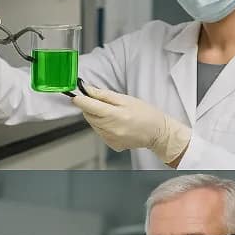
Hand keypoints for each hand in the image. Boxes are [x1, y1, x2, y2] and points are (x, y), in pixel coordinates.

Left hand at [72, 86, 191, 164]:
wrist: (158, 133)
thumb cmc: (145, 113)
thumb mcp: (126, 99)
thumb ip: (104, 95)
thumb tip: (87, 90)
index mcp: (114, 115)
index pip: (88, 106)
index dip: (80, 100)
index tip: (76, 96)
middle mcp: (110, 129)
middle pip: (88, 116)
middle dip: (90, 108)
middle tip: (102, 103)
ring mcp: (110, 139)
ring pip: (93, 124)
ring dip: (97, 118)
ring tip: (113, 114)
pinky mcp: (111, 144)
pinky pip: (100, 133)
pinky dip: (102, 127)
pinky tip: (115, 124)